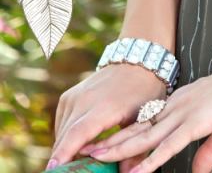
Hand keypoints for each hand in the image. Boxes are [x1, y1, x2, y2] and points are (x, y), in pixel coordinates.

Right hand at [48, 63, 168, 172]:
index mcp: (104, 106)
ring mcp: (74, 96)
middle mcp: (84, 100)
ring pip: (61, 133)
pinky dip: (66, 139)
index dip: (64, 154)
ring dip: (65, 150)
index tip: (54, 171)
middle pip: (66, 137)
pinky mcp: (68, 97)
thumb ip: (135, 150)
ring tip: (76, 163)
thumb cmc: (144, 93)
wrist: (137, 62)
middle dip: (63, 160)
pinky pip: (61, 125)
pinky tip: (78, 146)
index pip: (78, 133)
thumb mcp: (145, 120)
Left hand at [76, 45, 211, 172]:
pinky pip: (168, 145)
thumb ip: (209, 151)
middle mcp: (177, 106)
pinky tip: (135, 172)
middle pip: (138, 129)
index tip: (106, 150)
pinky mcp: (196, 121)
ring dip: (119, 150)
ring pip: (145, 137)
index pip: (149, 124)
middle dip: (112, 143)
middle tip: (86, 154)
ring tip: (95, 160)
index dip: (127, 138)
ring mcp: (184, 112)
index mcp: (183, 103)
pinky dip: (149, 160)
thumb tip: (199, 172)